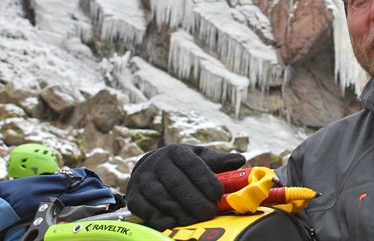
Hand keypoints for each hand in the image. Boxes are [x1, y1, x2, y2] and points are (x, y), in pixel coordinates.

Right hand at [126, 144, 244, 229]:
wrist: (149, 168)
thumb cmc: (181, 165)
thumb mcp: (199, 158)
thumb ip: (218, 161)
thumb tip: (240, 159)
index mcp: (177, 152)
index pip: (193, 165)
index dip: (206, 180)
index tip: (218, 195)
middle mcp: (158, 163)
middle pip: (177, 183)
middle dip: (195, 200)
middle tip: (210, 213)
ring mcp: (143, 179)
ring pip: (161, 196)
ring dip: (179, 210)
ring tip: (195, 219)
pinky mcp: (134, 195)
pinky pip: (144, 208)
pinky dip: (158, 217)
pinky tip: (173, 222)